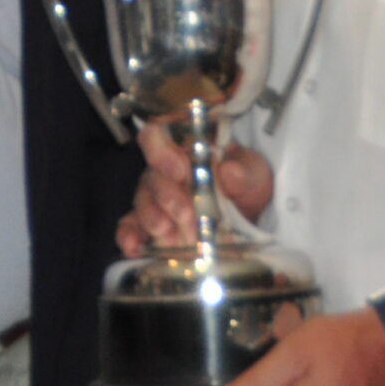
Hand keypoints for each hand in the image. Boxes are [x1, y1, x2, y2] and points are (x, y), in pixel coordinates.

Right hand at [115, 120, 273, 255]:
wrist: (252, 215)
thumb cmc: (247, 183)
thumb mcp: (254, 173)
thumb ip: (244, 171)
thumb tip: (229, 171)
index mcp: (184, 149)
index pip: (156, 136)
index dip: (161, 151)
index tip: (179, 170)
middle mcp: (163, 172)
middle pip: (151, 177)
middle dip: (167, 197)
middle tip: (187, 215)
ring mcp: (156, 199)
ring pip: (142, 203)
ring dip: (153, 219)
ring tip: (171, 236)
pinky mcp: (154, 226)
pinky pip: (131, 228)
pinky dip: (129, 237)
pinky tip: (134, 248)